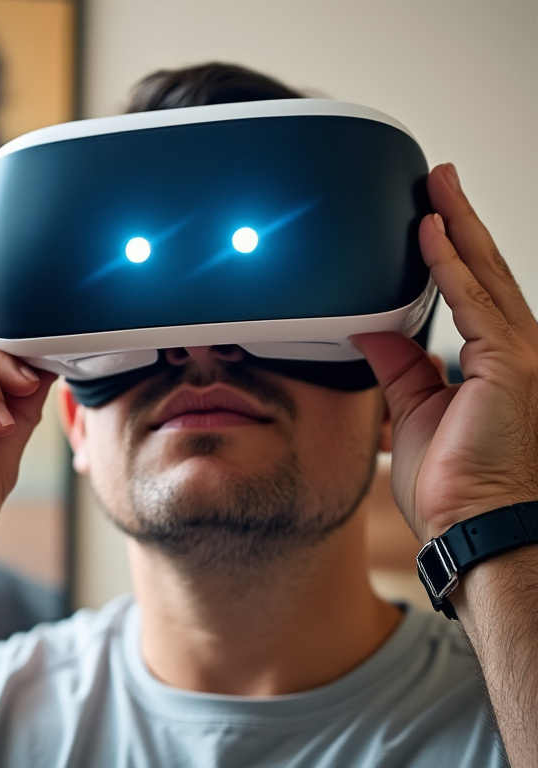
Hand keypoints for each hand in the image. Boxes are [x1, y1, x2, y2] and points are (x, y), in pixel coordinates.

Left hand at [354, 163, 537, 542]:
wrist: (475, 527)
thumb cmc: (454, 482)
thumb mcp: (415, 409)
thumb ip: (398, 366)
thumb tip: (368, 329)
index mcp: (495, 360)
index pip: (473, 290)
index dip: (453, 250)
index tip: (430, 216)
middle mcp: (516, 349)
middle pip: (483, 269)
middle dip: (459, 220)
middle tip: (436, 178)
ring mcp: (519, 354)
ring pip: (484, 274)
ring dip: (457, 226)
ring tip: (435, 186)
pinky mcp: (510, 364)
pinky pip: (473, 303)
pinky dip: (449, 266)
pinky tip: (429, 232)